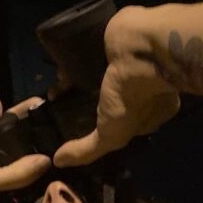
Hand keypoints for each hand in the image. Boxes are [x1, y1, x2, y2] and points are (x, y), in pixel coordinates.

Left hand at [53, 6, 181, 167]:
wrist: (142, 48)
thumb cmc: (134, 97)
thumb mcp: (112, 135)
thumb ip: (87, 150)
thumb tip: (60, 161)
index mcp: (148, 106)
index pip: (117, 119)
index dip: (93, 123)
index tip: (67, 127)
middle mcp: (138, 83)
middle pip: (102, 96)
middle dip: (78, 102)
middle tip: (55, 106)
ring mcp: (127, 61)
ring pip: (93, 75)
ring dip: (73, 81)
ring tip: (54, 87)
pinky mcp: (114, 41)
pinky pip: (88, 54)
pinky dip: (73, 61)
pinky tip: (59, 67)